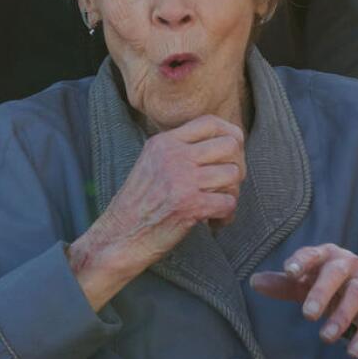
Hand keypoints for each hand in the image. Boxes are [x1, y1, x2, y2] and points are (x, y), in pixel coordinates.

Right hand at [69, 116, 244, 309]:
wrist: (120, 235)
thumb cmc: (138, 203)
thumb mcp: (151, 162)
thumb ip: (178, 149)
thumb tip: (220, 144)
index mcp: (164, 142)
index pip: (210, 122)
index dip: (230, 134)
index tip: (234, 151)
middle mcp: (174, 156)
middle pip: (229, 145)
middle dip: (236, 165)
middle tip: (227, 184)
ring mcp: (183, 180)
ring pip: (233, 174)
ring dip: (232, 192)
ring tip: (219, 204)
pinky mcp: (191, 206)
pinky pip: (228, 202)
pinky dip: (226, 215)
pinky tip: (215, 221)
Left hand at [251, 244, 357, 358]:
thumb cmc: (337, 285)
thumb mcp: (311, 282)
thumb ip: (285, 283)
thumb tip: (254, 282)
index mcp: (328, 256)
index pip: (313, 254)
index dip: (302, 261)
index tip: (289, 272)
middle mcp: (349, 265)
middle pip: (336, 273)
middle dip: (321, 292)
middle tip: (307, 315)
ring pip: (356, 295)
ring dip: (341, 316)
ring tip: (325, 337)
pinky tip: (352, 352)